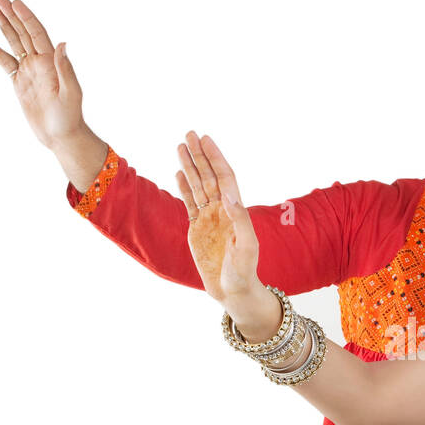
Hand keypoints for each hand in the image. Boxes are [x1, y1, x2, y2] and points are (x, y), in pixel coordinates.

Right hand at [0, 0, 106, 189]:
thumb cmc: (69, 117)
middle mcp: (41, 63)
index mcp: (53, 62)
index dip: (26, 17)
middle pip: (24, 33)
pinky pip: (6, 64)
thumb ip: (65, 68)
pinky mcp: (20, 84)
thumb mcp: (70, 93)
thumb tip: (63, 44)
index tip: (15, 2)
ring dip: (4, 27)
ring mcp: (29, 72)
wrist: (61, 136)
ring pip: (14, 44)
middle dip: (12, 15)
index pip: (37, 33)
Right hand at [179, 133, 278, 337]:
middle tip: (189, 133)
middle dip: (200, 155)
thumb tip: (228, 195)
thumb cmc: (243, 271)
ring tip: (181, 146)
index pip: (224, 178)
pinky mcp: (197, 229)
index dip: (216, 158)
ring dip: (190, 166)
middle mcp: (222, 211)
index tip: (206, 140)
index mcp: (235, 211)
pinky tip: (178, 172)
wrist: (234, 291)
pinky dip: (184, 188)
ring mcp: (209, 219)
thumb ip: (240, 220)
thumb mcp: (246, 247)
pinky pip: (189, 203)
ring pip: (197, 186)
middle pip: (209, 176)